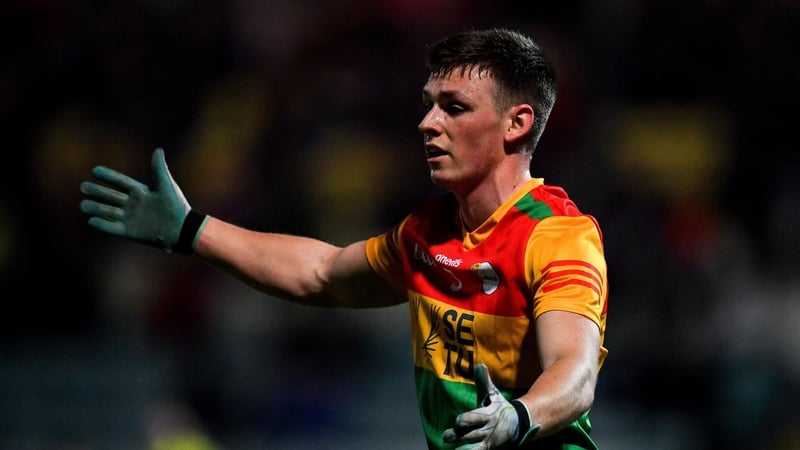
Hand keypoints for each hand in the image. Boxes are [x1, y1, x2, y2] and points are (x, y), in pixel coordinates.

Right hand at [80, 148, 196, 252]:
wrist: (182, 230)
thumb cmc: (177, 207)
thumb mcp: (167, 186)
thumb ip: (159, 169)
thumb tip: (158, 149)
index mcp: (142, 192)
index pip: (121, 182)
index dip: (109, 177)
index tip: (95, 170)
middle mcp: (134, 204)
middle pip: (111, 196)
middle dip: (97, 192)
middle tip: (83, 187)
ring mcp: (131, 218)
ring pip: (109, 211)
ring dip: (96, 208)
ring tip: (83, 205)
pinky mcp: (131, 232)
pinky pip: (113, 227)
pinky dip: (102, 225)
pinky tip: (91, 221)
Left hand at [442, 363, 519, 448]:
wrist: (519, 425)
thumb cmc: (500, 407)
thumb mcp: (493, 394)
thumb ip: (484, 382)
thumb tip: (480, 365)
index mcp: (488, 415)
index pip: (475, 419)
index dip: (465, 421)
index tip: (458, 421)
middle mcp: (487, 430)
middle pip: (471, 435)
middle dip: (458, 436)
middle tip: (446, 437)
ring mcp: (488, 441)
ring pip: (474, 448)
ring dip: (463, 449)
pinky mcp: (488, 449)